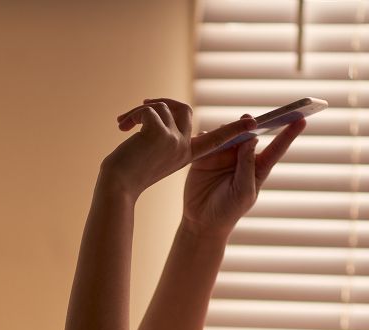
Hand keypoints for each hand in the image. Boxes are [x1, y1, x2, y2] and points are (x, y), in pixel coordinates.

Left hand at [102, 98, 257, 199]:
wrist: (115, 187)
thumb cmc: (127, 174)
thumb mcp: (152, 156)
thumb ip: (164, 138)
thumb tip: (158, 108)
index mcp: (186, 154)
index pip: (215, 140)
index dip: (233, 130)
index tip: (253, 123)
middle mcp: (184, 147)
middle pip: (183, 109)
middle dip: (162, 103)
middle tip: (142, 108)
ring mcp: (174, 141)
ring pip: (164, 107)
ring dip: (140, 110)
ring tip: (123, 125)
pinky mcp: (160, 134)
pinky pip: (149, 110)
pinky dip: (133, 114)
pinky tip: (121, 127)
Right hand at [181, 116, 305, 237]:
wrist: (202, 222)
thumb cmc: (228, 211)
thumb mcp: (243, 191)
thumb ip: (247, 165)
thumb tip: (252, 138)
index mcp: (258, 167)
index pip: (276, 148)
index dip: (289, 134)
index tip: (303, 119)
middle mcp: (242, 157)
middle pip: (251, 134)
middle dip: (252, 124)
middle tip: (248, 119)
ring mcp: (224, 155)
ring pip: (229, 133)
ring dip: (228, 129)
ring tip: (225, 132)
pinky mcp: (206, 157)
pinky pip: (207, 140)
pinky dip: (208, 135)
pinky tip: (207, 136)